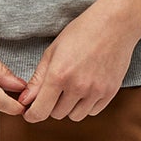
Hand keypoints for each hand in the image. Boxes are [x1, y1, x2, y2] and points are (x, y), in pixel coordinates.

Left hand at [15, 3, 139, 122]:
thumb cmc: (81, 32)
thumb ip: (38, 79)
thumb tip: (25, 101)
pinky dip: (86, 105)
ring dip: (69, 107)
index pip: (40, 111)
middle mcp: (77, 87)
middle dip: (52, 105)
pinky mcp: (110, 92)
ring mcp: (96, 91)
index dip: (32, 115)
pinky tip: (87, 88)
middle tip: (55, 89)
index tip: (30, 113)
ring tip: (72, 88)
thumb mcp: (53, 51)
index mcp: (58, 75)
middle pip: (57, 114)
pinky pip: (92, 111)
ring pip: (75, 116)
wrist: (115, 24)